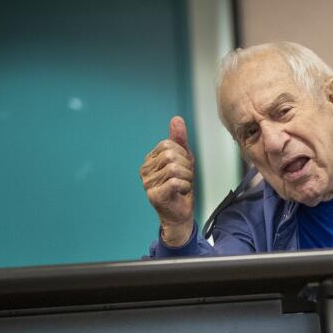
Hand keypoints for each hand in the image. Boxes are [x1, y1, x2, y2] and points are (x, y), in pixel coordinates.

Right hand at [139, 116, 195, 246]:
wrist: (180, 214)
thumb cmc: (181, 187)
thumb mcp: (184, 160)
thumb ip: (179, 140)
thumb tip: (176, 119)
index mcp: (150, 159)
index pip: (168, 145)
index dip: (182, 155)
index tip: (184, 168)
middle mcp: (145, 170)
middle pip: (171, 155)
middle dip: (186, 167)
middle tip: (184, 179)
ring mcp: (147, 183)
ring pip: (174, 169)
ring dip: (187, 178)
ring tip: (183, 186)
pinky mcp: (154, 195)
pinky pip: (175, 182)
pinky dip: (185, 187)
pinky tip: (181, 193)